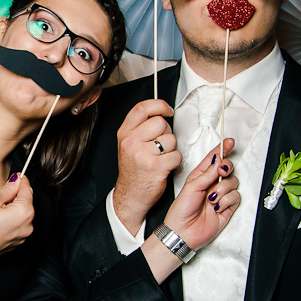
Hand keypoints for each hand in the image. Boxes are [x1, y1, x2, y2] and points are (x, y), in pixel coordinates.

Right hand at [0, 176, 34, 265]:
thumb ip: (7, 189)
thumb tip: (15, 182)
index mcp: (24, 213)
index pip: (27, 191)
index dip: (20, 181)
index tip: (17, 176)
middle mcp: (26, 227)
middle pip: (24, 204)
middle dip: (11, 195)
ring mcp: (21, 238)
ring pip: (19, 216)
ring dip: (9, 207)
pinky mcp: (14, 245)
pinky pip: (15, 227)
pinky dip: (8, 220)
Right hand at [112, 99, 181, 233]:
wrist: (130, 195)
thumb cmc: (133, 169)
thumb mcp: (128, 144)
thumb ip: (140, 127)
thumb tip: (161, 112)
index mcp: (124, 133)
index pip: (142, 108)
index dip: (159, 105)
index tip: (167, 109)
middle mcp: (131, 142)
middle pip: (160, 122)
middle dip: (166, 132)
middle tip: (161, 143)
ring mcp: (142, 155)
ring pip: (171, 139)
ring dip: (171, 148)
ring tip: (161, 156)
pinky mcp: (155, 167)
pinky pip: (176, 155)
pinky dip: (175, 161)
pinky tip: (165, 166)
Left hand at [163, 139, 238, 249]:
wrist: (184, 232)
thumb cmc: (181, 211)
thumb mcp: (191, 188)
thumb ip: (206, 175)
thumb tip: (218, 162)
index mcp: (200, 176)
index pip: (214, 159)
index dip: (222, 149)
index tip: (229, 141)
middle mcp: (211, 184)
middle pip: (227, 168)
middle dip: (226, 168)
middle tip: (221, 172)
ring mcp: (220, 195)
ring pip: (233, 182)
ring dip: (222, 190)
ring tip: (211, 200)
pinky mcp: (227, 207)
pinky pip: (236, 196)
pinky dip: (227, 201)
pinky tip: (217, 207)